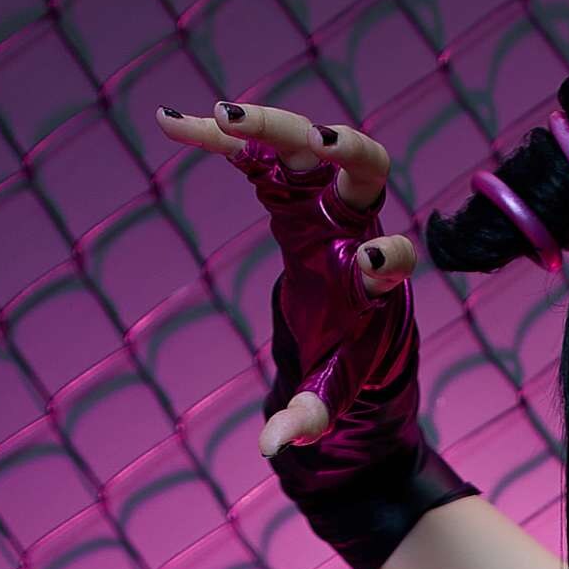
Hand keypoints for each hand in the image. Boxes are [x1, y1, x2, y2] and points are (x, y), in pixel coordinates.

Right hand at [156, 96, 419, 449]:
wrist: (347, 313)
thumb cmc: (348, 354)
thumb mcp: (330, 391)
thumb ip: (308, 416)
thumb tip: (271, 448)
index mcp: (376, 278)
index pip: (396, 255)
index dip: (386, 256)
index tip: (369, 266)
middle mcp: (358, 222)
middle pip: (365, 166)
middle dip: (342, 148)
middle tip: (313, 141)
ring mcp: (322, 195)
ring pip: (305, 142)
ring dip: (268, 125)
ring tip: (219, 120)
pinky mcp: (286, 183)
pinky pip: (254, 148)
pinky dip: (217, 135)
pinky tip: (172, 124)